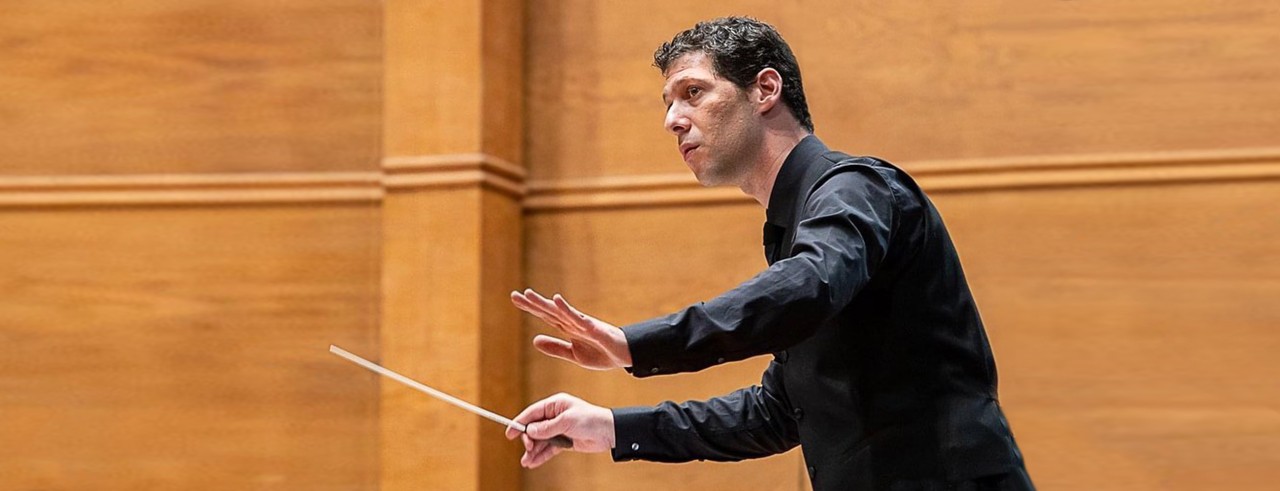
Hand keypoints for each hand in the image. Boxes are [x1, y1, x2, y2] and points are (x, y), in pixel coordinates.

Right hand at [505, 392, 614, 467]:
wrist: (609, 432)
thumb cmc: (591, 419)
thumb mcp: (566, 421)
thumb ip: (547, 427)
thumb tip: (530, 431)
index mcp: (555, 404)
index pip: (532, 412)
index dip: (519, 422)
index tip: (509, 433)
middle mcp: (555, 416)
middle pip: (534, 428)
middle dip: (529, 439)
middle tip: (528, 448)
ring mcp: (559, 429)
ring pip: (540, 440)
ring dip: (533, 451)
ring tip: (527, 461)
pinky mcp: (564, 441)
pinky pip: (548, 448)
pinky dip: (541, 455)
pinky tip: (533, 462)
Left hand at [510, 289, 631, 369]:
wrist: (626, 355)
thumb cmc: (602, 352)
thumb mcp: (574, 355)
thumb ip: (556, 348)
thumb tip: (534, 341)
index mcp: (568, 328)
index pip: (546, 316)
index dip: (530, 307)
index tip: (515, 298)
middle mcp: (573, 323)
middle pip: (549, 311)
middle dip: (532, 303)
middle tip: (514, 295)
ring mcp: (583, 324)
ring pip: (559, 312)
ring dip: (544, 304)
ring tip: (529, 295)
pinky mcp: (594, 328)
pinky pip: (578, 318)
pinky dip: (566, 309)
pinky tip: (557, 300)